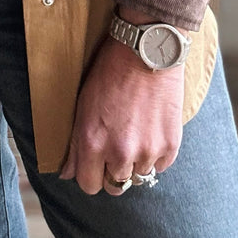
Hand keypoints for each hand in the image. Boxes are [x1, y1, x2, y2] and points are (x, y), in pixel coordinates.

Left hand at [58, 16, 183, 194]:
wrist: (146, 51)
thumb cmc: (110, 73)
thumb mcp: (83, 105)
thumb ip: (75, 144)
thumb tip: (67, 174)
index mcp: (92, 143)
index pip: (89, 185)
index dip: (91, 176)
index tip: (96, 166)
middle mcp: (119, 152)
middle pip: (116, 186)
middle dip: (113, 171)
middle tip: (117, 150)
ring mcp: (147, 150)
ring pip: (139, 176)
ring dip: (137, 161)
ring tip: (136, 133)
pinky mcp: (170, 145)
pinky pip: (161, 165)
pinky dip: (156, 154)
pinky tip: (151, 131)